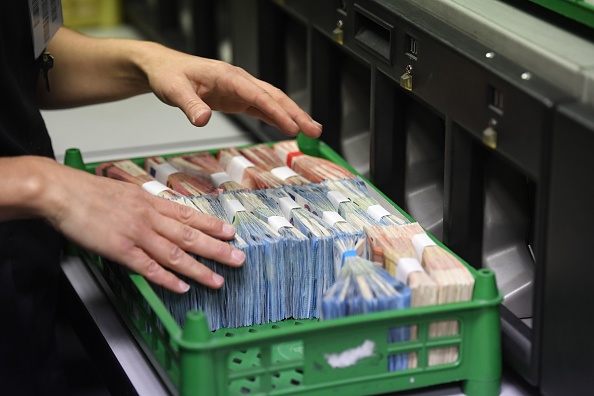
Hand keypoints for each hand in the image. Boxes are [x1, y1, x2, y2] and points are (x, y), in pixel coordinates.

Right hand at [33, 158, 244, 292]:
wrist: (62, 191)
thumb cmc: (89, 192)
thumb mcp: (126, 192)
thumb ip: (146, 204)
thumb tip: (162, 211)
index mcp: (151, 201)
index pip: (189, 215)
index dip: (213, 226)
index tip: (231, 232)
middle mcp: (150, 217)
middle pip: (190, 235)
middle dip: (217, 249)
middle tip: (238, 258)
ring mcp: (137, 233)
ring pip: (175, 254)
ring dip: (199, 269)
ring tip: (218, 280)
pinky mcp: (121, 249)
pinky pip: (149, 267)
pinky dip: (167, 278)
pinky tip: (182, 287)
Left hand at [139, 45, 322, 136]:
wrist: (164, 69)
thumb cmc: (169, 75)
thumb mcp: (174, 90)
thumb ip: (190, 105)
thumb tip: (203, 119)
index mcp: (227, 76)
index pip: (258, 94)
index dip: (277, 111)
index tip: (292, 127)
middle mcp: (238, 81)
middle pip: (274, 97)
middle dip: (296, 114)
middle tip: (315, 131)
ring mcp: (240, 89)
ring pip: (272, 102)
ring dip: (292, 116)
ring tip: (311, 131)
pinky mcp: (236, 98)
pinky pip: (261, 108)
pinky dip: (276, 118)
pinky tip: (288, 128)